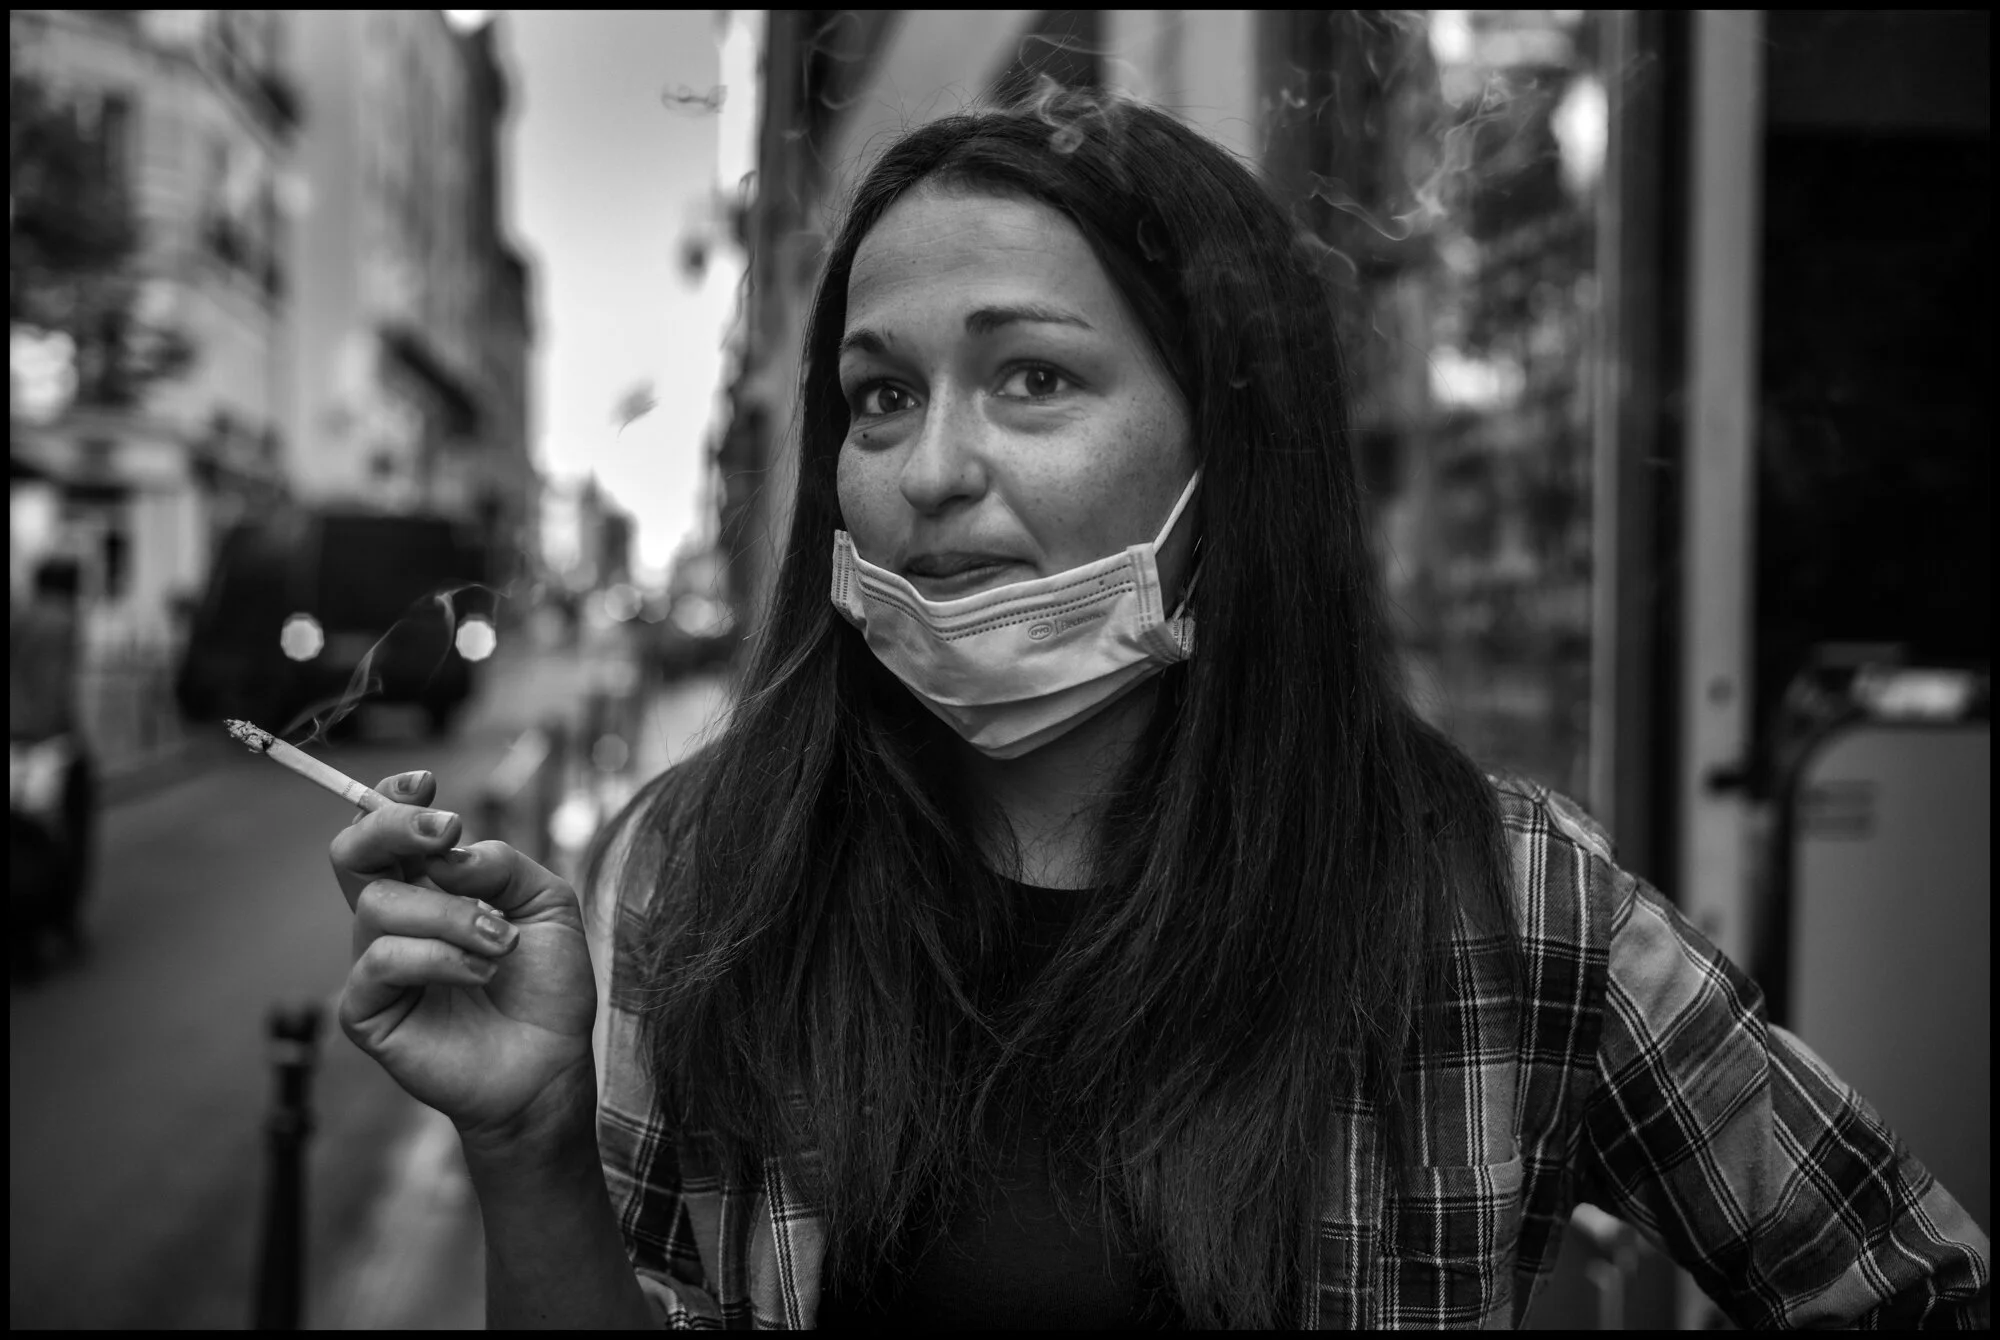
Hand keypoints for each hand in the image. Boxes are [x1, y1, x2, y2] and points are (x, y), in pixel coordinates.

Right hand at [328, 771, 596, 1149]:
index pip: (385, 829)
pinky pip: (380, 960)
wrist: (550, 1062)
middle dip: (392, 826)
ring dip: (454, 916)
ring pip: (381, 904)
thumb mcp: (545, 903)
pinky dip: (440, 958)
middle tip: (447, 831)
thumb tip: (447, 854)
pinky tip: (482, 973)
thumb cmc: (546, 984)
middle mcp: (395, 918)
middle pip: (351, 851)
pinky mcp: (367, 1010)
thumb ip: (500, 864)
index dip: (392, 798)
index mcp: (430, 886)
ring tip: (502, 944)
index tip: (427, 784)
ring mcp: (376, 963)